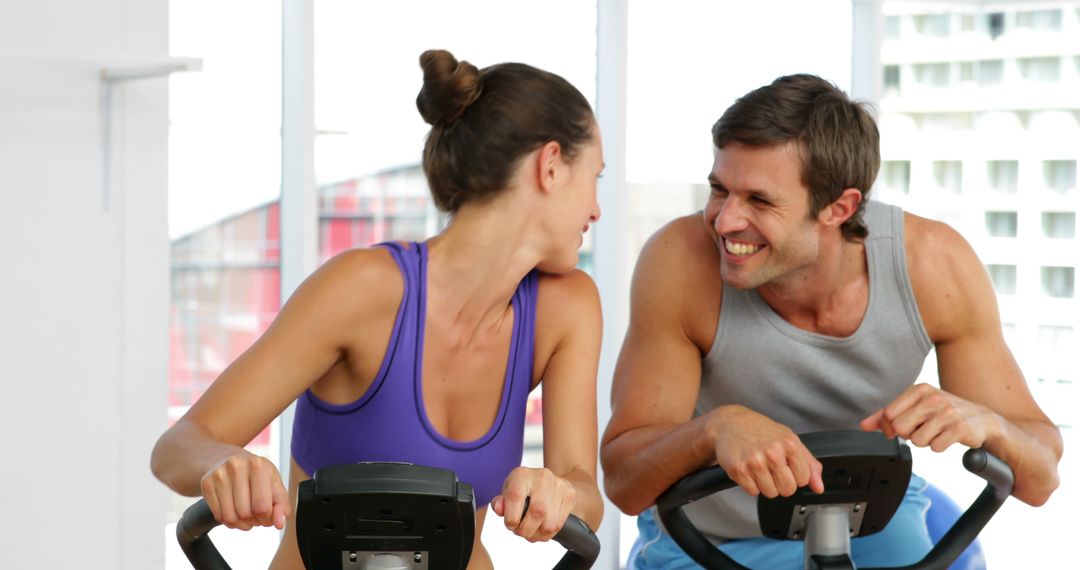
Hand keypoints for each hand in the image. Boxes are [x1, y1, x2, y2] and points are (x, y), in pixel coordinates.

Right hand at [200, 451, 289, 530]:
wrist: (227, 458)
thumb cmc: (256, 474)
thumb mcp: (274, 483)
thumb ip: (282, 505)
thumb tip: (279, 524)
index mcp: (258, 465)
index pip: (262, 507)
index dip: (267, 518)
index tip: (267, 515)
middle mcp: (236, 467)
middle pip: (246, 513)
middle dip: (254, 521)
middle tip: (257, 514)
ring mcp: (219, 475)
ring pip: (230, 518)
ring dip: (241, 524)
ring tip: (247, 515)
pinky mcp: (206, 483)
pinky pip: (218, 516)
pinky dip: (229, 521)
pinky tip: (235, 512)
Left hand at [490, 467, 575, 541]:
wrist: (550, 481)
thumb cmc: (524, 489)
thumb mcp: (508, 492)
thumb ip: (500, 502)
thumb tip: (499, 508)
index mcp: (522, 474)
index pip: (515, 496)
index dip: (511, 517)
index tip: (510, 525)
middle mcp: (542, 477)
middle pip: (537, 512)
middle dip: (526, 530)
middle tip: (520, 531)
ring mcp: (558, 486)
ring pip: (549, 523)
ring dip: (537, 535)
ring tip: (531, 532)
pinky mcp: (569, 496)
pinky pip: (558, 525)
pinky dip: (547, 534)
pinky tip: (541, 530)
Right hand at [708, 406, 823, 498]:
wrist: (729, 423)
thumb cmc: (760, 431)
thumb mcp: (789, 440)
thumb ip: (809, 464)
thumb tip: (818, 487)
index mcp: (789, 443)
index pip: (803, 479)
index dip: (795, 475)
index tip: (786, 466)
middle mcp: (773, 452)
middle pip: (787, 489)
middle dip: (780, 483)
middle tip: (771, 469)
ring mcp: (755, 461)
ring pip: (770, 493)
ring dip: (765, 484)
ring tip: (759, 468)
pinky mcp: (739, 469)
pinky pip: (753, 491)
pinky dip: (751, 484)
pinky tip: (748, 469)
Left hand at [860, 383, 1000, 451]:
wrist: (982, 420)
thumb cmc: (945, 413)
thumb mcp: (916, 407)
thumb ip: (887, 415)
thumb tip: (863, 425)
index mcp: (919, 390)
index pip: (888, 414)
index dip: (889, 427)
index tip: (900, 429)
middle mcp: (932, 398)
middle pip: (900, 428)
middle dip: (908, 435)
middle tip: (923, 429)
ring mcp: (947, 412)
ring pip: (917, 440)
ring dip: (926, 441)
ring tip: (937, 432)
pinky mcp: (959, 428)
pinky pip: (935, 447)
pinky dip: (939, 446)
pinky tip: (947, 438)